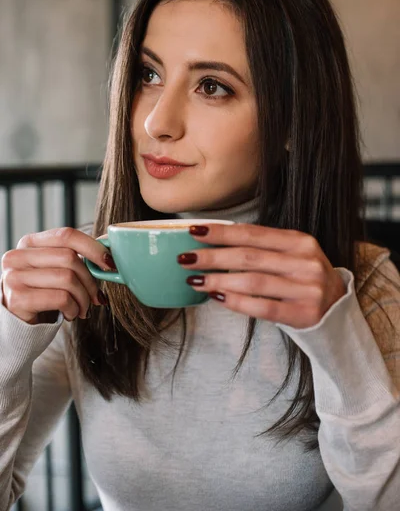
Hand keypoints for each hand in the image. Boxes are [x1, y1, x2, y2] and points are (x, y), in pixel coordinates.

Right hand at [1, 227, 113, 324]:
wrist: (17, 327)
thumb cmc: (42, 296)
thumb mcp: (54, 271)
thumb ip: (73, 258)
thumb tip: (108, 256)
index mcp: (29, 243)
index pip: (66, 235)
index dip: (93, 247)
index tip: (110, 263)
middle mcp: (18, 256)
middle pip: (70, 258)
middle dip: (90, 280)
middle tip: (96, 297)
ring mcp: (14, 277)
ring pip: (67, 278)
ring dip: (83, 298)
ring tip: (82, 308)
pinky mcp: (17, 299)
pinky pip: (61, 298)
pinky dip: (73, 309)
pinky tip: (70, 314)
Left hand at [178, 223, 345, 328]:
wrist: (338, 311)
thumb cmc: (303, 280)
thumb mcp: (291, 256)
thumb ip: (262, 248)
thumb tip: (213, 243)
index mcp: (300, 241)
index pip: (253, 233)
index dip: (221, 232)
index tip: (194, 230)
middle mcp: (306, 262)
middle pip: (249, 256)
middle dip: (212, 256)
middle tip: (185, 258)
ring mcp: (307, 289)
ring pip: (253, 281)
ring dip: (218, 279)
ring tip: (194, 280)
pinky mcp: (304, 314)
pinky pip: (262, 307)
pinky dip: (236, 301)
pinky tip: (217, 297)